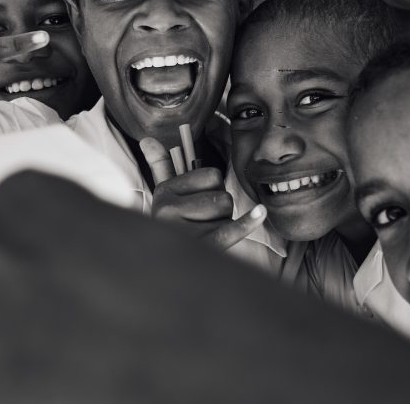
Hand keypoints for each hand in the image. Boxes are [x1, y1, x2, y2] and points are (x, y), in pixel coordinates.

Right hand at [143, 137, 265, 248]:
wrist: (165, 270)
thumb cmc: (173, 227)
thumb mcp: (165, 197)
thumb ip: (160, 166)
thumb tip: (148, 139)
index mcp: (164, 193)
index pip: (211, 175)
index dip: (213, 188)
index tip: (198, 203)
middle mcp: (169, 211)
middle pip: (221, 194)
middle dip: (221, 208)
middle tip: (203, 223)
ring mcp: (184, 231)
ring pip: (227, 210)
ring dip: (224, 222)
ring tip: (206, 234)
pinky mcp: (202, 248)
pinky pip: (231, 229)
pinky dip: (248, 222)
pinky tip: (261, 211)